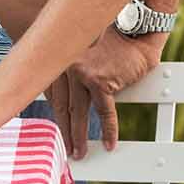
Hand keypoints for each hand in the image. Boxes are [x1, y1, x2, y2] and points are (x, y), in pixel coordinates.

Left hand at [47, 28, 163, 156]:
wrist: (133, 31)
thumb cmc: (109, 41)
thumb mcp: (80, 51)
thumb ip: (67, 70)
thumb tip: (63, 99)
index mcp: (55, 57)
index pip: (49, 92)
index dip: (54, 113)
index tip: (55, 129)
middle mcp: (63, 64)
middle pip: (61, 106)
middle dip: (64, 130)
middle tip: (66, 148)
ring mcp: (80, 73)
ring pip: (78, 112)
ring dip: (78, 136)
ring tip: (80, 152)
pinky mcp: (100, 81)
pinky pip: (104, 112)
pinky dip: (108, 130)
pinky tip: (109, 143)